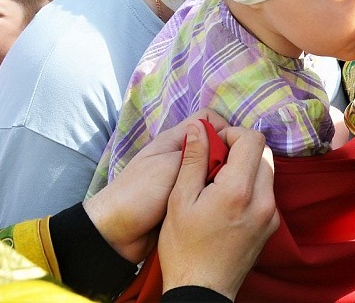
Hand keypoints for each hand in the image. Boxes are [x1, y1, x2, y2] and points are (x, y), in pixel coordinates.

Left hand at [84, 109, 229, 263]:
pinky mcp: (184, 198)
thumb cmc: (139, 194)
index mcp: (175, 140)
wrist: (116, 234)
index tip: (236, 149)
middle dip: (228, 155)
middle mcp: (181, 155)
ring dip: (222, 177)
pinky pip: (206, 189)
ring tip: (232, 189)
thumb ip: (197, 152)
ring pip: (212, 168)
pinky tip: (223, 202)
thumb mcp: (168, 166)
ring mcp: (182, 177)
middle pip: (214, 144)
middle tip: (238, 173)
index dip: (226, 129)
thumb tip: (227, 140)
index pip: (209, 119)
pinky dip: (215, 193)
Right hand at [159, 123, 279, 298]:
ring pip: (267, 171)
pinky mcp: (272, 226)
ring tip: (218, 184)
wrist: (201, 291)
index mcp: (239, 190)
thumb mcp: (179, 200)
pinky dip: (251, 187)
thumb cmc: (184, 249)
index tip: (213, 146)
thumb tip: (199, 127)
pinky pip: (267, 192)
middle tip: (214, 165)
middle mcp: (263, 200)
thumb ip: (193, 159)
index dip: (232, 134)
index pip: (253, 139)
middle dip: (239, 150)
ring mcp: (271, 214)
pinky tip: (228, 202)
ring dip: (246, 168)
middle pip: (263, 153)